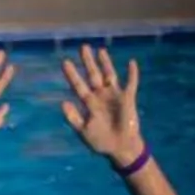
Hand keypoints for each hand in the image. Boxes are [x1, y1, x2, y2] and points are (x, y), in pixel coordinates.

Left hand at [57, 46, 143, 169]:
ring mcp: (114, 96)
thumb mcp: (83, 130)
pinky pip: (131, 84)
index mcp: (88, 103)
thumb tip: (63, 102)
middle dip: (88, 62)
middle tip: (83, 47)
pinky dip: (132, 74)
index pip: (78, 85)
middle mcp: (100, 96)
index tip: (65, 62)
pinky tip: (131, 63)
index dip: (72, 74)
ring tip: (100, 50)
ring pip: (109, 75)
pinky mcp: (128, 99)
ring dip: (105, 63)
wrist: (119, 147)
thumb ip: (73, 117)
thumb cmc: (100, 140)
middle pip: (92, 75)